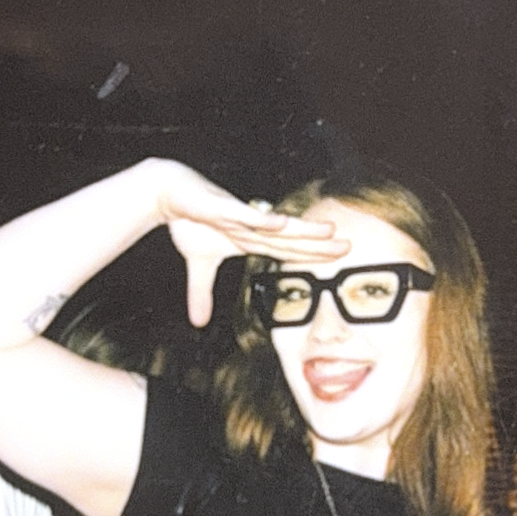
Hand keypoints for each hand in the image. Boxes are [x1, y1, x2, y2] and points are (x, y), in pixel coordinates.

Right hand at [153, 161, 349, 325]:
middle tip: (348, 247)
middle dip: (318, 244)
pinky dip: (262, 219)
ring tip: (328, 231)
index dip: (311, 254)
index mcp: (250, 240)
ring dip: (302, 229)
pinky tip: (281, 223)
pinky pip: (246, 215)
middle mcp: (252, 227)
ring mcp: (240, 216)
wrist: (168, 192)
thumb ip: (201, 293)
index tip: (337, 258)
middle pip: (290, 239)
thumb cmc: (190, 221)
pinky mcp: (223, 206)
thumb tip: (198, 323)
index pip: (286, 250)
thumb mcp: (198, 265)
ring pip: (276, 226)